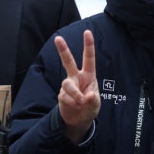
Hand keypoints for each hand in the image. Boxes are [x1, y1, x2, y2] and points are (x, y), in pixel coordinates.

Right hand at [55, 29, 99, 143]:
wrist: (79, 120)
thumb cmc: (90, 107)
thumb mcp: (96, 103)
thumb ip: (92, 99)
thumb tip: (86, 96)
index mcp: (88, 75)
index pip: (88, 58)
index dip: (88, 46)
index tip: (87, 32)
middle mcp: (77, 77)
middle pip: (68, 61)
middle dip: (63, 50)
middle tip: (57, 38)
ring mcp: (68, 85)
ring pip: (67, 84)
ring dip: (75, 94)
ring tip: (81, 103)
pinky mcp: (61, 94)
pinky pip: (65, 97)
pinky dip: (73, 103)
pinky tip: (76, 107)